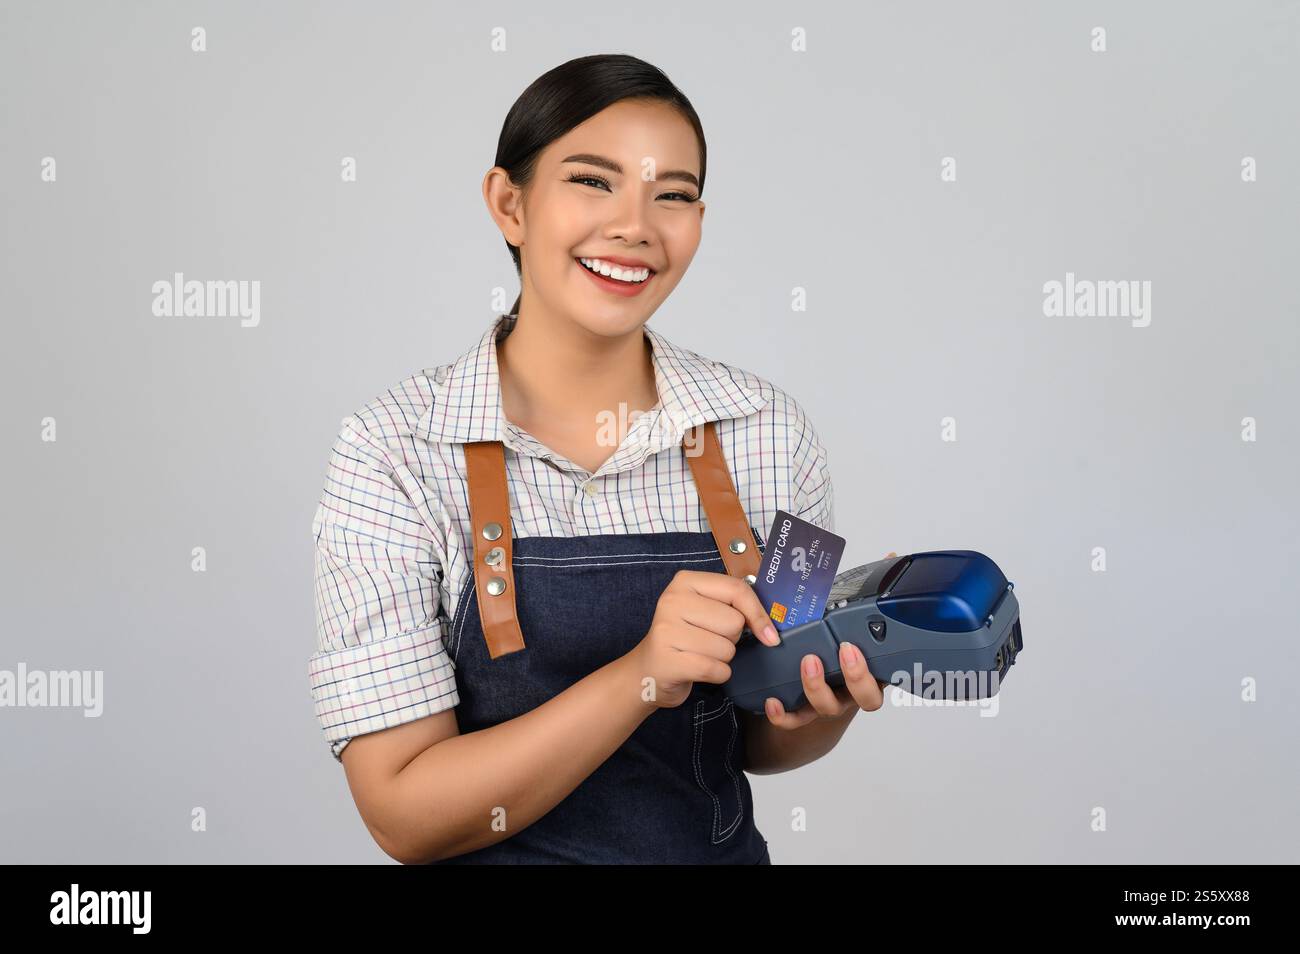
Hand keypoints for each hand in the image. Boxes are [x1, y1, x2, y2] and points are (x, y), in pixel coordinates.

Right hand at [631, 569, 779, 710]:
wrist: (647, 671)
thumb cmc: (685, 639)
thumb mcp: (706, 611)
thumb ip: (735, 608)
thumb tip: (771, 632)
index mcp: (685, 581)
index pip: (736, 589)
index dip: (758, 613)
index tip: (769, 635)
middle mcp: (672, 600)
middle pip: (734, 622)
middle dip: (731, 639)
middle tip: (708, 640)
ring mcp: (666, 630)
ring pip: (726, 648)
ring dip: (722, 658)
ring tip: (699, 654)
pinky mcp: (667, 660)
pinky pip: (716, 669)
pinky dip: (717, 674)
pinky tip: (699, 670)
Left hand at [761, 552, 897, 728]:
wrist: (813, 690)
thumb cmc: (836, 648)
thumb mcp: (849, 618)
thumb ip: (867, 591)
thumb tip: (890, 557)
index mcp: (869, 670)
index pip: (884, 676)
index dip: (874, 667)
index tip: (855, 645)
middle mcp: (852, 691)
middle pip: (866, 698)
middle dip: (856, 676)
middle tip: (842, 651)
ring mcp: (829, 703)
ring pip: (829, 707)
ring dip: (817, 687)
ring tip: (805, 662)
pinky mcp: (803, 712)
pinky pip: (796, 720)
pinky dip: (785, 715)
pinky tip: (772, 702)